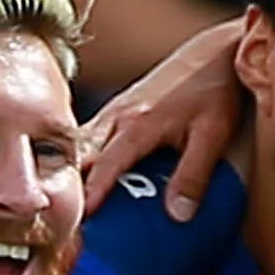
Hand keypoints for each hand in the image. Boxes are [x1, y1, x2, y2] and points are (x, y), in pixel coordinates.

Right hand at [80, 15, 248, 220]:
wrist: (215, 53)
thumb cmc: (216, 91)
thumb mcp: (213, 135)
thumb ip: (194, 175)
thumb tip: (178, 216)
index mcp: (138, 124)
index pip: (104, 164)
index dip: (90, 193)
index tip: (77, 220)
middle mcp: (118, 116)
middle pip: (78, 155)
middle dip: (65, 186)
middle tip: (59, 221)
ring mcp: (115, 111)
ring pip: (77, 145)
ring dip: (67, 173)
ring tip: (61, 207)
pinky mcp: (118, 110)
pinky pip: (87, 137)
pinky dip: (78, 159)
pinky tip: (78, 181)